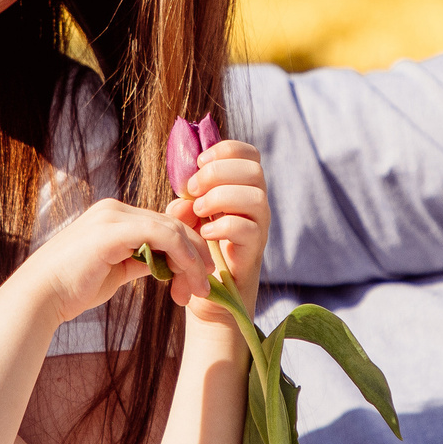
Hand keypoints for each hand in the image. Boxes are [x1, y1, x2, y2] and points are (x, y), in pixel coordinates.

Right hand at [23, 198, 215, 322]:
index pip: (162, 225)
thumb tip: (164, 264)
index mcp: (113, 216)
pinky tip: (189, 278)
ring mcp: (113, 216)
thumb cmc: (71, 290)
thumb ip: (140, 261)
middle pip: (171, 223)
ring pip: (171, 228)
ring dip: (193, 259)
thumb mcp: (115, 272)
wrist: (40, 297)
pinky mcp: (114, 229)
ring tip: (201, 288)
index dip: (186, 250)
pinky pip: (162, 235)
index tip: (197, 280)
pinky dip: (182, 256)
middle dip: (195, 255)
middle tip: (206, 286)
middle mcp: (114, 209)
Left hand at [172, 138, 268, 307]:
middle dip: (218, 172)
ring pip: (255, 197)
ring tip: (198, 211)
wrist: (205, 293)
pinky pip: (248, 230)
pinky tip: (205, 233)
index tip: (198, 164)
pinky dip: (222, 226)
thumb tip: (184, 197)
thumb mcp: (184, 220)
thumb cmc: (195, 250)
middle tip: (193, 189)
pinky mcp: (253, 251)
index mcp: (240, 189)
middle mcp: (255, 205)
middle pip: (254, 170)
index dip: (225, 150)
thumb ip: (184, 203)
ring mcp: (258, 227)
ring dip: (221, 197)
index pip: (248, 154)